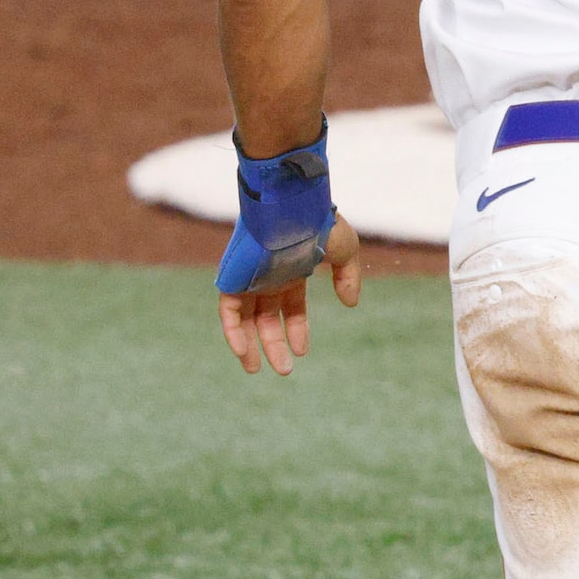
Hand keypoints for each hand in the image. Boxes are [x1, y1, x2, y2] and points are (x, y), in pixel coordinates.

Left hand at [218, 213, 361, 374]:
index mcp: (291, 270)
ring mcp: (249, 278)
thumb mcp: (344, 252)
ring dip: (249, 346)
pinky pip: (228, 313)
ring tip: (255, 370)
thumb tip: (350, 303)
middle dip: (275, 345)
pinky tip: (244, 352)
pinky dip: (233, 333)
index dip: (297, 329)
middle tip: (284, 371)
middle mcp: (268, 277)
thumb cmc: (319, 224)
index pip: (291, 306)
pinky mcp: (233, 279)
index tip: (303, 351)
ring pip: (244, 320)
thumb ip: (348, 277)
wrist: (292, 207)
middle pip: (267, 319)